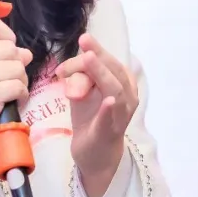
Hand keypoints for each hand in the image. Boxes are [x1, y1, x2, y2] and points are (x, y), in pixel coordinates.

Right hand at [0, 14, 32, 185]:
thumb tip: (25, 52)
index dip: (5, 34)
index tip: (2, 50)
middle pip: (9, 47)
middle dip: (14, 62)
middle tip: (4, 77)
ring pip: (18, 66)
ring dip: (19, 79)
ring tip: (6, 89)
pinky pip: (19, 85)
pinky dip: (21, 93)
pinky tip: (10, 99)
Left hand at [54, 33, 137, 196]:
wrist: (95, 155)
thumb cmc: (91, 118)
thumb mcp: (83, 94)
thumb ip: (79, 77)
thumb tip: (70, 67)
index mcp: (122, 84)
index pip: (111, 62)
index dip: (96, 50)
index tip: (82, 41)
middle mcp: (127, 97)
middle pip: (115, 72)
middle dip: (98, 56)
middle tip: (84, 42)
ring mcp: (120, 116)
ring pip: (116, 92)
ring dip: (102, 75)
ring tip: (90, 59)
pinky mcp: (108, 133)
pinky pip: (111, 120)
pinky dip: (109, 110)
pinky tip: (108, 101)